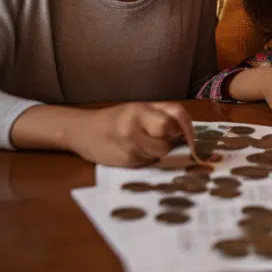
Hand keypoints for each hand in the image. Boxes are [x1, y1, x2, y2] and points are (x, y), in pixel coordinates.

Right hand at [66, 101, 195, 166]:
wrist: (83, 131)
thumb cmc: (117, 118)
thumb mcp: (140, 107)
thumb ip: (166, 113)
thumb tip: (189, 130)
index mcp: (139, 111)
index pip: (170, 123)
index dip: (181, 130)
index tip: (182, 134)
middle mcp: (133, 129)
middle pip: (166, 144)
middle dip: (168, 142)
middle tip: (160, 138)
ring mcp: (129, 148)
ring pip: (160, 156)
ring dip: (158, 152)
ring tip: (145, 143)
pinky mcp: (126, 163)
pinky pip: (148, 163)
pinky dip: (147, 159)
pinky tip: (134, 151)